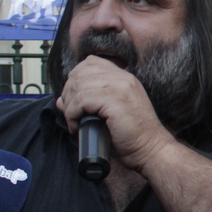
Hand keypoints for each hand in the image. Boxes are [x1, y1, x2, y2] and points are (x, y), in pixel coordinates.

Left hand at [56, 56, 171, 170]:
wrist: (150, 149)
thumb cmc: (132, 136)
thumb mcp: (109, 112)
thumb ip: (89, 101)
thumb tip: (61, 100)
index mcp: (123, 77)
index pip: (90, 62)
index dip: (76, 78)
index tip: (75, 99)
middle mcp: (122, 77)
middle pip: (80, 72)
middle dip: (69, 93)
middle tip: (72, 113)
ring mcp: (118, 87)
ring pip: (77, 86)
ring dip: (69, 106)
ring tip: (75, 121)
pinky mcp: (113, 100)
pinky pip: (80, 100)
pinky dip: (72, 114)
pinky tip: (78, 126)